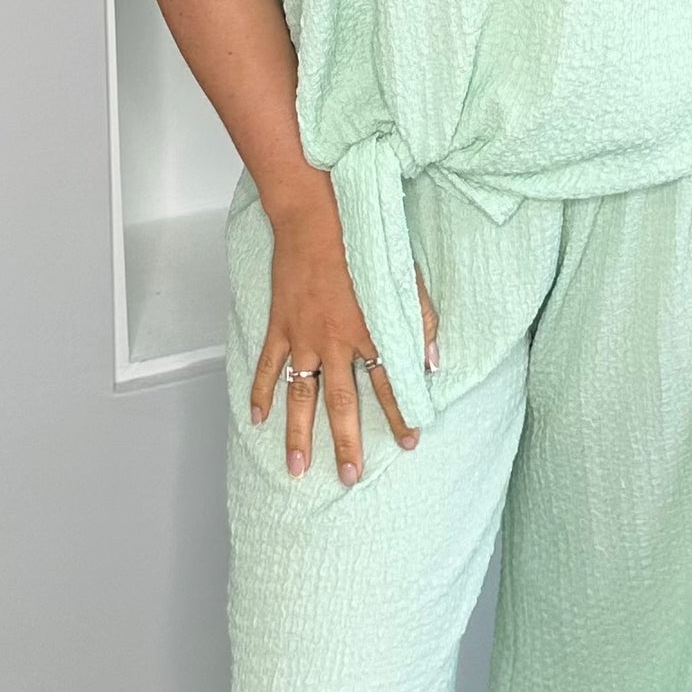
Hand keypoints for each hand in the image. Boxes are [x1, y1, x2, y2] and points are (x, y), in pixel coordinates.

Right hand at [249, 183, 438, 482]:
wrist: (315, 215)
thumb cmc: (364, 241)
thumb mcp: (404, 278)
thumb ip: (422, 322)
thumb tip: (435, 362)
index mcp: (369, 331)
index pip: (389, 383)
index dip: (400, 414)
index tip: (410, 441)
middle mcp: (335, 342)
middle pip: (341, 403)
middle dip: (346, 443)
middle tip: (350, 477)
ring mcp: (302, 337)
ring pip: (300, 396)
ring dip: (299, 435)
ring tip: (298, 468)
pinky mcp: (279, 326)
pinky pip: (267, 368)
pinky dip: (260, 394)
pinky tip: (256, 420)